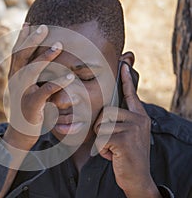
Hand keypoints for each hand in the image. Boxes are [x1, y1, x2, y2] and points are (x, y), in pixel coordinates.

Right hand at [3, 23, 74, 149]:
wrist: (20, 133)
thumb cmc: (26, 108)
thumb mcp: (24, 89)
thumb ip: (28, 75)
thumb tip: (36, 60)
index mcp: (13, 76)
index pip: (16, 53)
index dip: (22, 38)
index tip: (29, 24)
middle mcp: (15, 82)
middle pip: (22, 56)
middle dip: (32, 40)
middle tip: (44, 27)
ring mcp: (22, 93)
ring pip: (32, 70)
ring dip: (46, 57)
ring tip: (60, 45)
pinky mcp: (32, 105)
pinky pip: (46, 90)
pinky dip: (59, 82)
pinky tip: (70, 76)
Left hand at [93, 64, 160, 196]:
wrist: (137, 178)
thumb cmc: (127, 155)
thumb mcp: (128, 135)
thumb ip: (121, 122)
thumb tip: (106, 113)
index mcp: (139, 117)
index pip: (131, 94)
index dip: (126, 79)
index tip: (123, 63)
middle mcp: (138, 119)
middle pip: (106, 112)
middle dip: (101, 128)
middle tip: (112, 142)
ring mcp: (133, 128)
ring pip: (100, 125)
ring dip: (101, 140)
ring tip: (113, 148)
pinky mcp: (124, 139)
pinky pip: (100, 138)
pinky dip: (102, 150)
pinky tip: (113, 155)